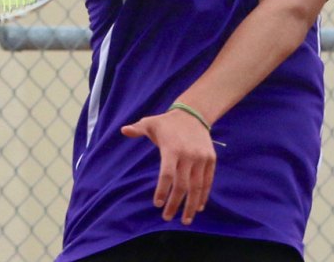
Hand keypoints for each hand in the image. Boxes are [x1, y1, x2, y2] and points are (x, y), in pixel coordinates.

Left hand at [121, 109, 215, 224]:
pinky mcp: (210, 159)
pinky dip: (204, 195)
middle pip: (182, 185)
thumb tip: (122, 130)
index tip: (157, 203)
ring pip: (197, 186)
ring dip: (191, 205)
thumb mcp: (151, 123)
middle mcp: (188, 155)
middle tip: (167, 217)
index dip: (162, 190)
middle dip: (175, 204)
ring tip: (185, 220)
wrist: (194, 113)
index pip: (167, 174)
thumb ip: (137, 129)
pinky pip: (208, 181)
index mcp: (171, 148)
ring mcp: (201, 158)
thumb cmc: (168, 122)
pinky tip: (198, 206)